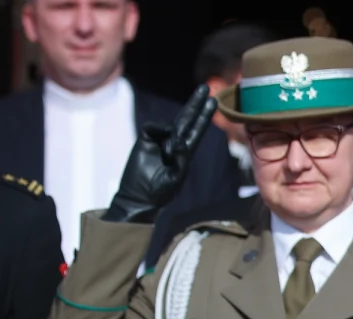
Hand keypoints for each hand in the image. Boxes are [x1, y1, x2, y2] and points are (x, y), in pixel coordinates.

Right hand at [102, 84, 216, 223]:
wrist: (138, 196)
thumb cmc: (160, 191)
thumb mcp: (176, 179)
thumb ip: (181, 160)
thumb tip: (178, 140)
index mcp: (186, 152)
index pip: (198, 129)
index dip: (205, 115)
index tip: (214, 101)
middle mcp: (174, 143)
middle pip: (187, 119)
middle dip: (196, 104)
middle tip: (206, 88)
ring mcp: (159, 140)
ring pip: (171, 126)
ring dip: (173, 137)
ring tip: (168, 156)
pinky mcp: (144, 139)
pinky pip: (153, 128)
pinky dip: (159, 131)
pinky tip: (161, 145)